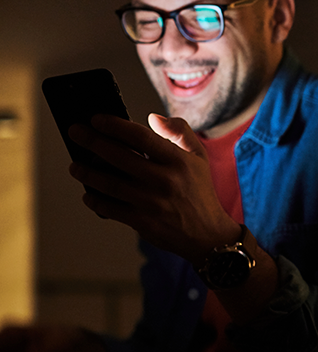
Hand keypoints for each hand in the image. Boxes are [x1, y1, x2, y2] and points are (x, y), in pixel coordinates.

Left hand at [67, 113, 240, 264]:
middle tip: (76, 132)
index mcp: (178, 160)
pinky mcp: (143, 222)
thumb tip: (153, 117)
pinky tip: (88, 193)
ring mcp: (152, 202)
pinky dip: (95, 200)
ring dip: (87, 172)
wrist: (207, 233)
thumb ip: (180, 131)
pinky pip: (110, 208)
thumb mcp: (199, 157)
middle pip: (119, 156)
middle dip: (92, 141)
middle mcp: (165, 180)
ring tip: (76, 165)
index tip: (96, 118)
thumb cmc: (199, 192)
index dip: (114, 125)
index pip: (140, 136)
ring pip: (110, 183)